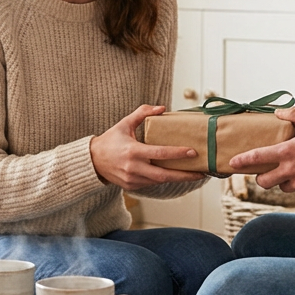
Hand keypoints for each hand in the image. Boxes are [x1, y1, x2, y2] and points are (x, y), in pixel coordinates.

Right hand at [90, 104, 205, 190]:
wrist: (92, 160)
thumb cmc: (110, 140)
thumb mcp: (124, 123)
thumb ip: (142, 113)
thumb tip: (162, 108)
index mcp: (133, 151)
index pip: (161, 153)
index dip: (178, 154)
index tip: (193, 152)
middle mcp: (134, 168)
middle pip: (165, 175)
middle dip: (185, 175)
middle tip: (201, 172)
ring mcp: (132, 179)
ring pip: (160, 181)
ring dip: (176, 178)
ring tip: (192, 173)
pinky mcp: (132, 186)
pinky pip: (152, 183)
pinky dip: (163, 179)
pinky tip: (174, 175)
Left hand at [228, 106, 294, 196]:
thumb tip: (278, 112)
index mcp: (287, 153)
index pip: (257, 158)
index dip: (242, 161)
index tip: (233, 164)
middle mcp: (290, 171)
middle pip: (264, 182)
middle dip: (261, 178)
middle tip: (265, 171)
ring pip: (283, 187)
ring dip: (284, 180)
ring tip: (293, 169)